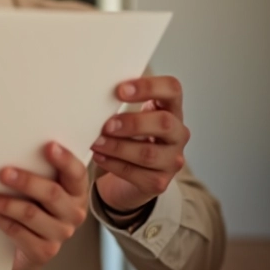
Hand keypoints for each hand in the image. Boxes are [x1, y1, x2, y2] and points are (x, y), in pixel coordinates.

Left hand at [0, 142, 88, 269]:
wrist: (28, 250)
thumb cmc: (36, 208)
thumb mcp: (42, 189)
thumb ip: (40, 171)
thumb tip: (14, 147)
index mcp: (77, 192)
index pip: (77, 173)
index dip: (65, 159)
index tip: (48, 146)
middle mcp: (74, 213)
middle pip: (52, 193)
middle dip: (26, 181)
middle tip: (4, 173)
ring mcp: (60, 234)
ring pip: (31, 214)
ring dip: (6, 203)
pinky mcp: (44, 251)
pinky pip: (18, 232)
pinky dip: (0, 220)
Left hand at [90, 76, 190, 212]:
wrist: (133, 174)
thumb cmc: (129, 135)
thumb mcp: (130, 115)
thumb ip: (120, 103)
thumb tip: (91, 91)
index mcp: (171, 109)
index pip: (172, 89)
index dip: (149, 87)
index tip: (120, 90)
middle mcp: (178, 134)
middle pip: (164, 123)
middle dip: (132, 123)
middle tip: (107, 125)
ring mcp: (172, 160)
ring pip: (148, 153)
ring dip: (118, 147)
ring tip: (96, 142)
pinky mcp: (160, 182)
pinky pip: (137, 174)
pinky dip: (114, 164)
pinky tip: (99, 156)